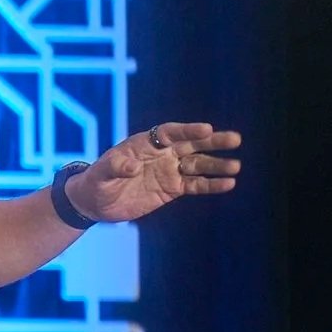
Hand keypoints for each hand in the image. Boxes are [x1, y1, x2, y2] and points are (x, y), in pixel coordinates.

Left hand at [66, 122, 241, 223]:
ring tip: (236, 166)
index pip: (171, 133)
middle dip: (213, 142)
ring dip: (217, 165)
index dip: (188, 130)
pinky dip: (211, 185)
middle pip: (191, 144)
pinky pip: (195, 185)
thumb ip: (115, 166)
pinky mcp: (172, 188)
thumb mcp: (101, 173)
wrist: (96, 202)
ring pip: (197, 165)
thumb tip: (132, 166)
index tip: (206, 129)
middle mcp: (161, 153)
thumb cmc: (96, 181)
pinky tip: (228, 184)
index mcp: (145, 143)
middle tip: (235, 139)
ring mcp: (168, 170)